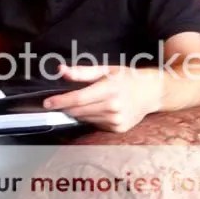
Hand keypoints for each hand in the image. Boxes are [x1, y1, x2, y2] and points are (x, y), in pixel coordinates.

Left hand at [43, 64, 160, 132]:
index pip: (79, 98)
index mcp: (110, 89)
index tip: (47, 103)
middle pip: (79, 111)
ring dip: (78, 112)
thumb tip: (61, 70)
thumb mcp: (106, 69)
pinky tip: (99, 109)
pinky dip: (91, 117)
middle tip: (57, 102)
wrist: (151, 93)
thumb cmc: (127, 78)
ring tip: (86, 102)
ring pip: (85, 118)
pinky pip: (95, 124)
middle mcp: (113, 107)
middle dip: (66, 107)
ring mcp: (116, 120)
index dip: (61, 101)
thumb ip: (82, 72)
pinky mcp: (117, 129)